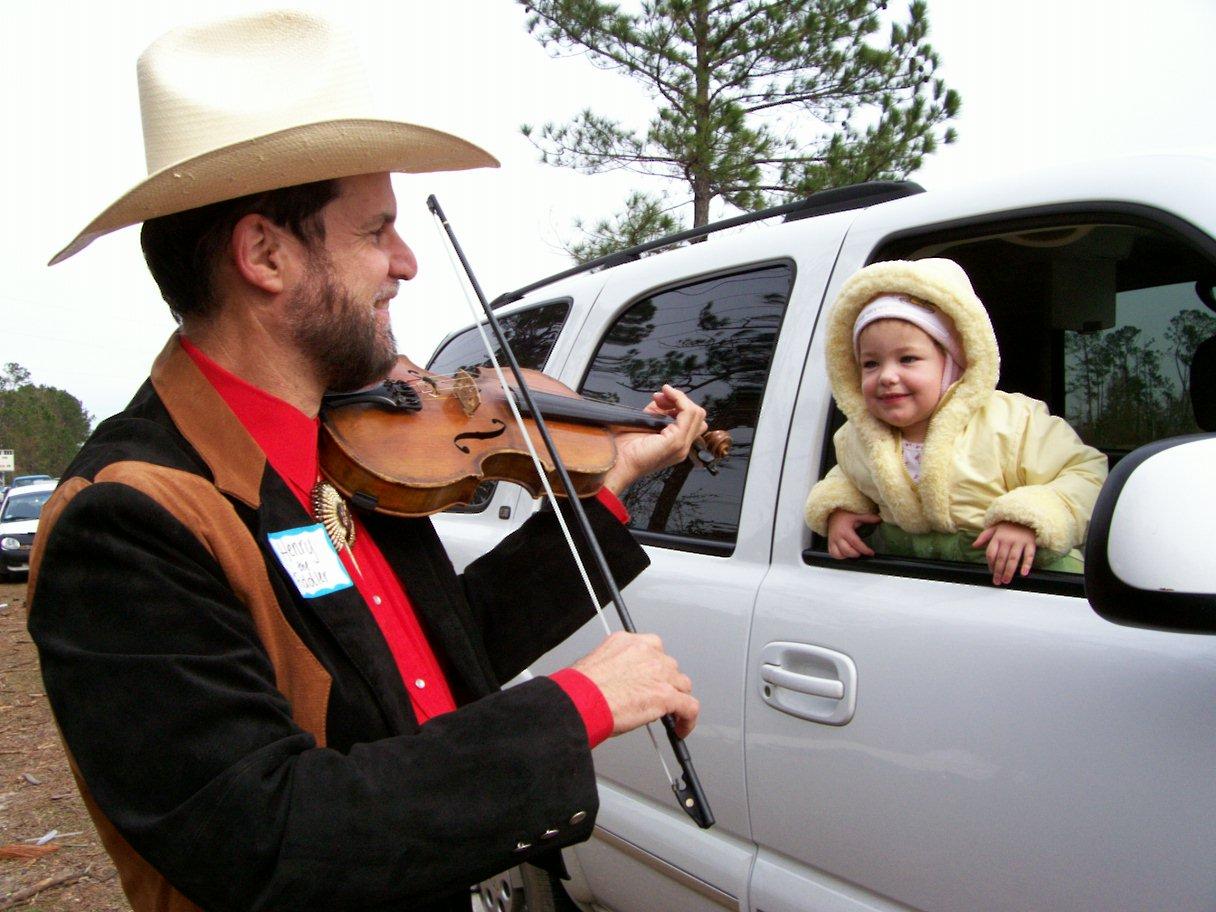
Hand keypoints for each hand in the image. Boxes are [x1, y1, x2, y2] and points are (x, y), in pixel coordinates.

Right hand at [572, 631, 698, 738]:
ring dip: (677, 698)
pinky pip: (689, 707)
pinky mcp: (666, 695)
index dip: (654, 668)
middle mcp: (647, 652)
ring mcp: (659, 672)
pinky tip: (680, 728)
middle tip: (656, 698)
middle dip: (665, 683)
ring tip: (670, 715)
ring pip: (682, 684)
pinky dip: (687, 720)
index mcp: (629, 641)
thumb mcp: (599, 662)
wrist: (580, 700)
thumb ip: (619, 666)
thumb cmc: (581, 687)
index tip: (651, 678)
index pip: (653, 650)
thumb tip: (626, 681)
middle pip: (669, 667)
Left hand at [601, 385, 707, 494]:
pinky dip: (680, 399)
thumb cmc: (624, 448)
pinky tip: (667, 394)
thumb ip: (656, 412)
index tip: (660, 398)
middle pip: (698, 416)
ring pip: (697, 413)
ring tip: (663, 395)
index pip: (692, 420)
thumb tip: (662, 397)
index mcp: (676, 444)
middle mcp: (682, 446)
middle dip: (681, 400)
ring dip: (680, 398)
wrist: (616, 462)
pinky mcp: (676, 441)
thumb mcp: (644, 423)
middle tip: (661, 397)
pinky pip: (689, 413)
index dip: (679, 405)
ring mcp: (681, 445)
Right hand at [826, 509, 881, 558]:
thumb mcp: (857, 515)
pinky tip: (845, 553)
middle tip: (863, 552)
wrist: (832, 514)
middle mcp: (837, 537)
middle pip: (847, 551)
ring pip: (839, 554)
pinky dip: (840, 556)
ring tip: (855, 552)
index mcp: (845, 530)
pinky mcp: (829, 543)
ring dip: (848, 556)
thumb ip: (868, 518)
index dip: (864, 550)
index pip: (856, 543)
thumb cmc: (843, 515)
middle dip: (857, 554)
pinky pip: (832, 553)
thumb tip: (879, 519)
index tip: (871, 552)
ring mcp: (832, 541)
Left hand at [973, 521, 1036, 584]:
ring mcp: (1019, 542)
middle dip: (998, 571)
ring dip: (1009, 571)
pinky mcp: (1030, 543)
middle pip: (1001, 558)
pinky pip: (1029, 555)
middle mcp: (1008, 540)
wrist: (1026, 516)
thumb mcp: (994, 528)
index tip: (991, 572)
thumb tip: (974, 545)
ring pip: (1013, 559)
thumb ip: (984, 537)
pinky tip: (1023, 573)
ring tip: (1006, 580)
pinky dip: (1026, 565)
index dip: (990, 563)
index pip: (991, 553)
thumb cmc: (1009, 525)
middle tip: (997, 581)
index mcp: (998, 537)